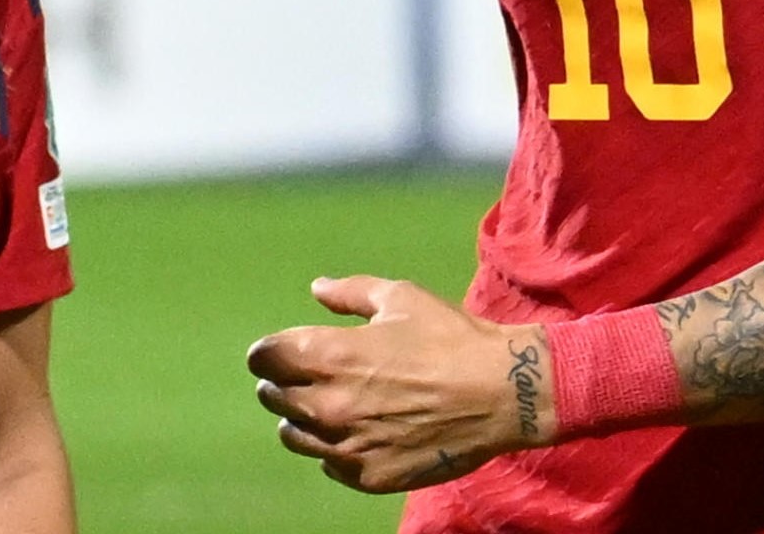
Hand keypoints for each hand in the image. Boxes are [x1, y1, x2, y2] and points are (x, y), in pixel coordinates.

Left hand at [246, 276, 554, 493]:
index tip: (280, 351)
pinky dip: (334, 448)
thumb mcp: (400, 298)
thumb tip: (317, 289)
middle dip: (282, 383)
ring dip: (302, 419)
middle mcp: (327, 404)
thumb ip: (350, 293)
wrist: (500, 393)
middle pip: (273, 397)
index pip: (263, 359)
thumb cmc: (450, 338)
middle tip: (307, 375)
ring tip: (331, 406)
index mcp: (328, 354)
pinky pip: (328, 463)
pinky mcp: (367, 475)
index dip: (268, 352)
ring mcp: (346, 445)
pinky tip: (358, 432)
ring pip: (293, 436)